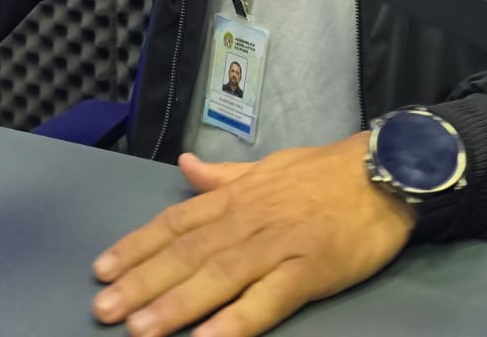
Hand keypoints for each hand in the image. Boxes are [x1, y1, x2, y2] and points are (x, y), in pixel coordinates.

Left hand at [92, 132, 415, 336]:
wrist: (384, 172)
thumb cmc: (325, 173)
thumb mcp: (268, 166)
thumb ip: (223, 176)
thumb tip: (185, 166)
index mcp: (237, 198)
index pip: (175, 222)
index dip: (137, 247)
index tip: (102, 269)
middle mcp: (248, 220)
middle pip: (187, 253)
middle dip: (142, 282)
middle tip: (105, 309)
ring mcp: (278, 245)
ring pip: (218, 276)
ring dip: (177, 303)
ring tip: (141, 329)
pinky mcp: (309, 270)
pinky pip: (267, 300)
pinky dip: (236, 320)